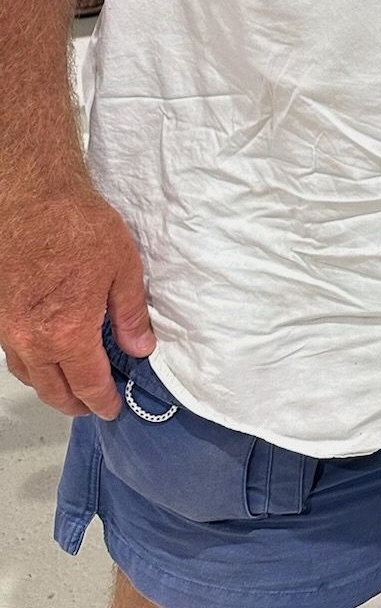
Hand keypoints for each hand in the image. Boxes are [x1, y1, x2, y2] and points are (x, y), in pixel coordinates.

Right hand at [0, 182, 154, 417]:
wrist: (31, 199)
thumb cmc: (78, 227)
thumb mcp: (122, 269)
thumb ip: (130, 315)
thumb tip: (140, 348)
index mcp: (67, 334)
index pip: (87, 385)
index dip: (102, 401)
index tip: (112, 408)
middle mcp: (32, 340)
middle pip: (52, 390)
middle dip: (74, 403)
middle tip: (91, 406)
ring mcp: (8, 329)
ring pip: (28, 374)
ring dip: (49, 386)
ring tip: (69, 387)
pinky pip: (13, 353)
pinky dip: (31, 364)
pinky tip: (44, 356)